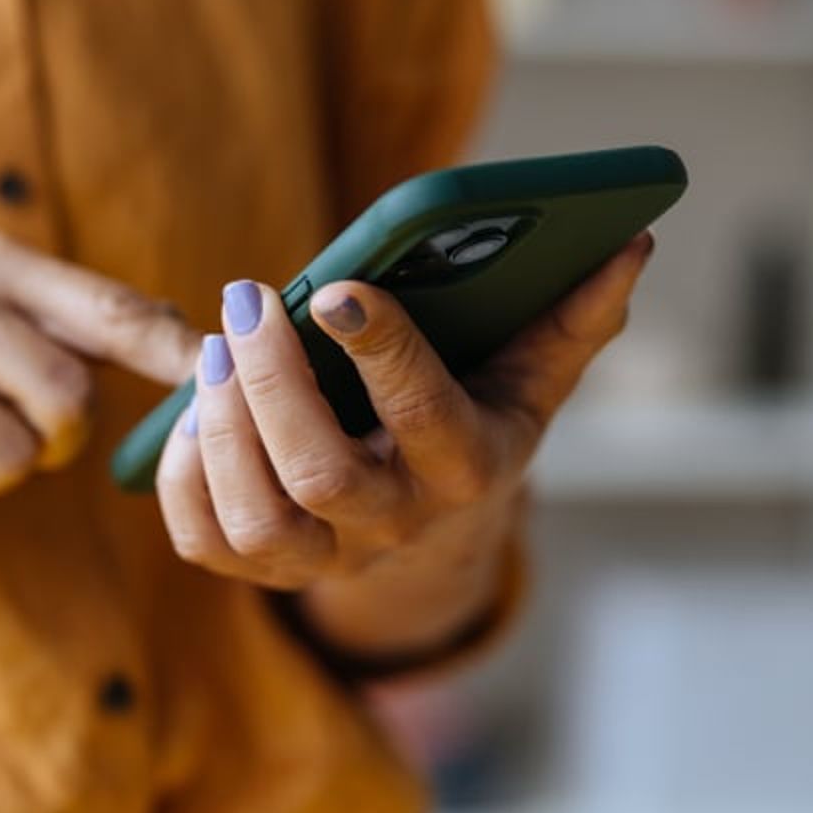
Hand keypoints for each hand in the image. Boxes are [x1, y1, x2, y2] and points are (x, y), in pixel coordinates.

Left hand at [156, 234, 652, 645]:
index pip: (425, 419)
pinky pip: (204, 539)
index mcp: (467, 469)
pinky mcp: (263, 569)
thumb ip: (572, 317)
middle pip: (322, 476)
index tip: (337, 287)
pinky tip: (190, 407)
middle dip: (275, 383)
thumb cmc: (473, 419)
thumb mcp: (529, 375)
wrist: (431, 525)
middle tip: (248, 299)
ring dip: (223, 427)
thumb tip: (629, 243)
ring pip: (258, 517)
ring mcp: (324, 558)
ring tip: (215, 346)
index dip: (382, 354)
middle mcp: (395, 526)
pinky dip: (183, 474)